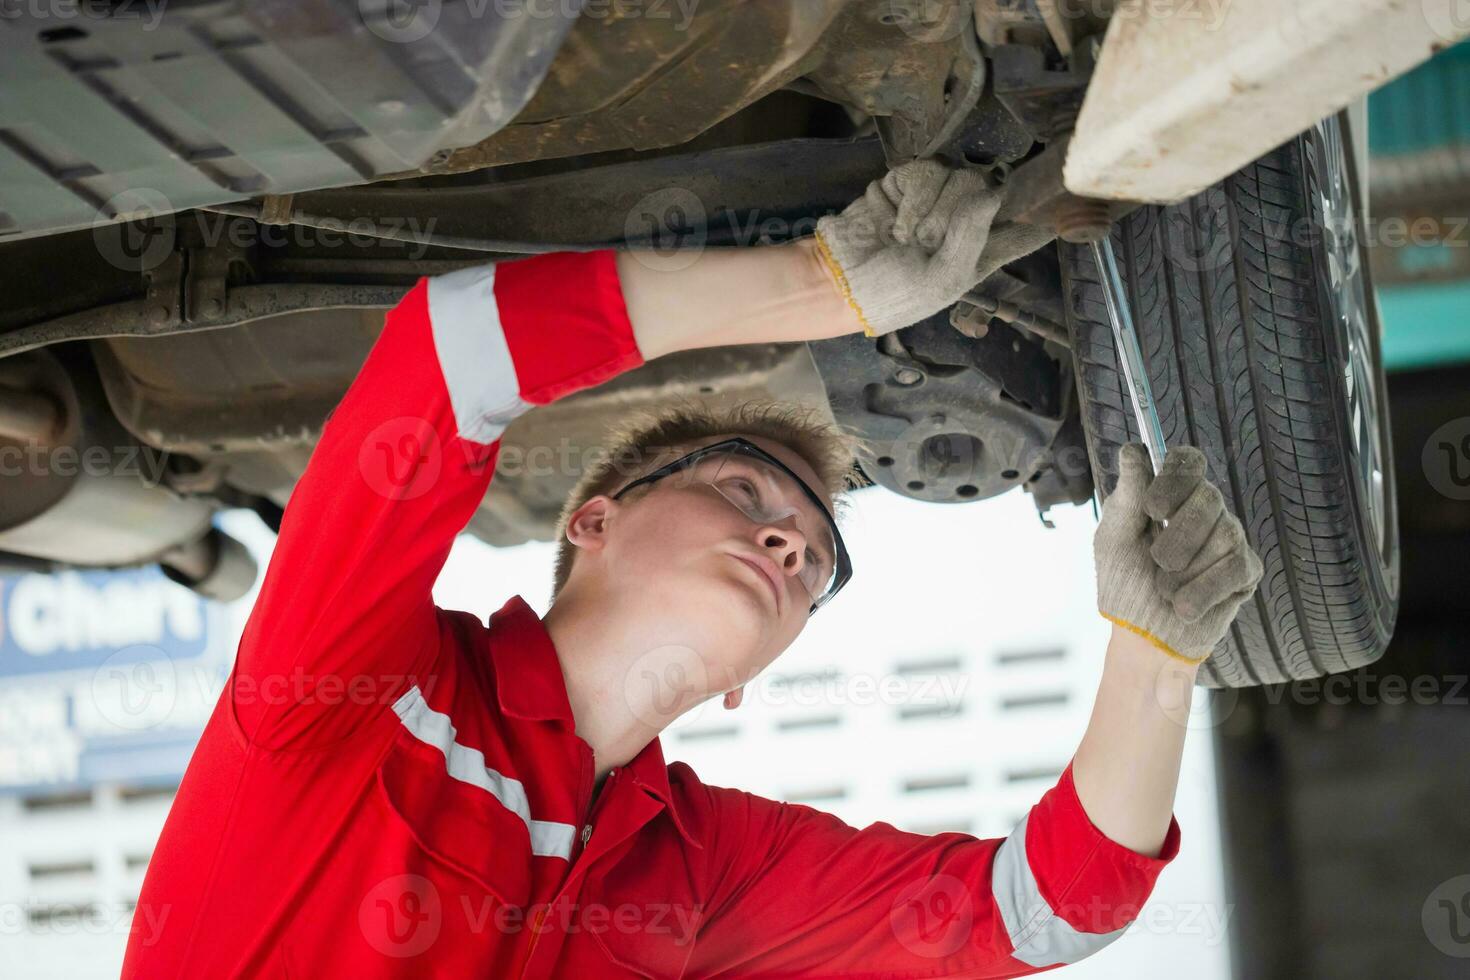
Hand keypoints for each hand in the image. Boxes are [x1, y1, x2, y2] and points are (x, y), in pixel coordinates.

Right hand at [812, 158, 1053, 336]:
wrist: (839, 279)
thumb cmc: (894, 294)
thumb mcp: (942, 279)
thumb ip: (973, 234)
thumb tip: (994, 190)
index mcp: (985, 253)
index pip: (1030, 225)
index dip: (1049, 207)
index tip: (1072, 194)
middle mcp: (967, 221)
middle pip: (989, 188)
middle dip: (957, 213)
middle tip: (928, 241)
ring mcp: (937, 198)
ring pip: (956, 175)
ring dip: (927, 209)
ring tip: (906, 235)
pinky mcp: (908, 182)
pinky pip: (923, 169)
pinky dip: (908, 196)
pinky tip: (894, 219)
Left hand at [1094, 444, 1263, 662]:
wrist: (1142, 637)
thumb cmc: (1125, 585)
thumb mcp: (1114, 540)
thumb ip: (1126, 497)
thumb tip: (1131, 450)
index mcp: (1171, 497)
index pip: (1188, 462)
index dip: (1176, 477)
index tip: (1153, 508)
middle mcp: (1205, 512)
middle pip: (1209, 497)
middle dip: (1176, 537)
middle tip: (1157, 562)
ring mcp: (1229, 540)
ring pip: (1224, 535)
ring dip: (1184, 572)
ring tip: (1165, 590)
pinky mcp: (1245, 572)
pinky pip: (1235, 568)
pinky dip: (1201, 591)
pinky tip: (1184, 606)